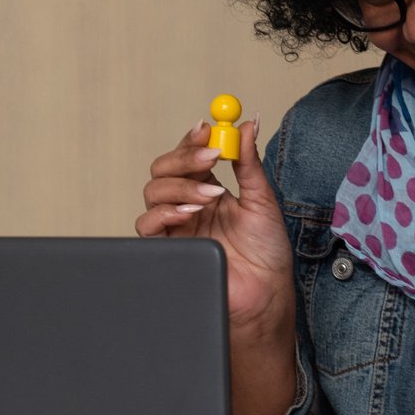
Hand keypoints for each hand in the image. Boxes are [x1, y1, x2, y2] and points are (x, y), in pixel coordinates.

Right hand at [136, 115, 294, 333]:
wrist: (265, 293)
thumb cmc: (267, 252)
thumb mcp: (262, 200)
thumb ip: (249, 162)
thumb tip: (248, 122)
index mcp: (210, 189)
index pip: (190, 155)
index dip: (194, 140)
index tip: (207, 129)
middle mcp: (189, 205)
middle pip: (165, 168)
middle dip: (184, 158)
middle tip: (209, 157)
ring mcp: (176, 226)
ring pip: (153, 190)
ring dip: (181, 186)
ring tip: (212, 195)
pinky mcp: (168, 249)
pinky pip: (147, 224)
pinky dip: (165, 212)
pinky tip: (190, 213)